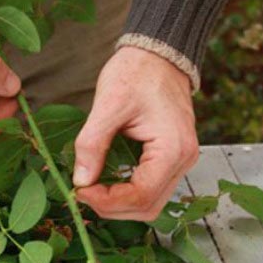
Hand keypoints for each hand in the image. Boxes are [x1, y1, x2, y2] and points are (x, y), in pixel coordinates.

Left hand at [72, 46, 198, 220]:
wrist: (156, 55)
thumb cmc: (136, 74)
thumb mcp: (107, 106)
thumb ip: (92, 145)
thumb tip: (80, 181)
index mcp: (173, 149)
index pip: (141, 195)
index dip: (107, 201)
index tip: (79, 190)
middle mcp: (183, 160)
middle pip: (147, 207)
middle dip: (111, 207)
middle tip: (81, 192)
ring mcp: (179, 162)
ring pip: (149, 204)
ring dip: (117, 204)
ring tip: (90, 188)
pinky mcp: (169, 160)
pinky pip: (148, 189)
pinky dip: (124, 193)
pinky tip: (102, 182)